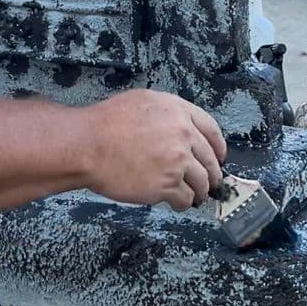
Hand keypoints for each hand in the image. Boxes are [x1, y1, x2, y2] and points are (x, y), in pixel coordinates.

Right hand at [81, 90, 226, 210]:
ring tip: (191, 196)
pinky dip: (182, 203)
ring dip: (198, 191)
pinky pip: (185, 198)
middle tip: (206, 182)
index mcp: (178, 111)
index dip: (218, 147)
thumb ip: (168, 114)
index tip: (219, 157)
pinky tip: (174, 202)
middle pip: (210, 160)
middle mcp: (183, 134)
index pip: (212, 130)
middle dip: (211, 173)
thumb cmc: (105, 123)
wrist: (87, 145)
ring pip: (202, 182)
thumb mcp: (142, 102)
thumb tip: (180, 127)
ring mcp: (177, 161)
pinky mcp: (167, 185)